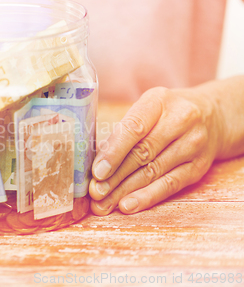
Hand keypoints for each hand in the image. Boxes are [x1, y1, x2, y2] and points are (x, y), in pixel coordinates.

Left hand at [89, 86, 222, 214]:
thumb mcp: (146, 109)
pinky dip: (147, 197)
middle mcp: (180, 121)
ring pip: (153, 172)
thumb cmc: (165, 114)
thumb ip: (123, 132)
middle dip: (115, 177)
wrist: (212, 116)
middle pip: (142, 154)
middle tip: (95, 194)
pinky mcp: (198, 167)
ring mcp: (193, 145)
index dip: (113, 152)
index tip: (97, 172)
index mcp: (159, 102)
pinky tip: (128, 205)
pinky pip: (170, 185)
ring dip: (125, 191)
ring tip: (104, 205)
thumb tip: (97, 162)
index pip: (134, 129)